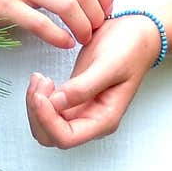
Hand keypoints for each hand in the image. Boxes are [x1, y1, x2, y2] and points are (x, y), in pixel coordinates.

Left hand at [25, 12, 161, 146]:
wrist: (136, 33)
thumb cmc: (129, 48)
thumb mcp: (108, 65)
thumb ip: (83, 87)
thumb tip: (56, 102)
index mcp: (103, 119)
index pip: (66, 138)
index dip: (47, 120)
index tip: (41, 94)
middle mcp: (90, 120)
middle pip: (50, 136)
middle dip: (37, 113)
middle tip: (39, 82)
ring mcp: (81, 110)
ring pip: (45, 124)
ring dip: (35, 105)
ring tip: (39, 78)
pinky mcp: (73, 97)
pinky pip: (49, 109)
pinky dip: (39, 97)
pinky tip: (42, 78)